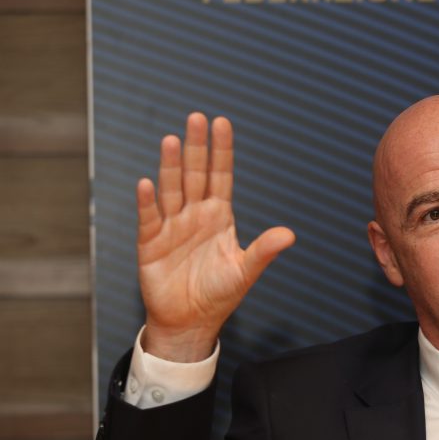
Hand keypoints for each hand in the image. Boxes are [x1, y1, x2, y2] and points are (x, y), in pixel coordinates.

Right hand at [136, 113, 294, 360]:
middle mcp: (195, 214)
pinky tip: (146, 183)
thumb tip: (290, 235)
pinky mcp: (150, 243)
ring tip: (171, 140)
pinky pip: (149, 218)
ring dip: (170, 166)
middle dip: (195, 147)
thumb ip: (264, 251)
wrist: (190, 321)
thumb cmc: (219, 294)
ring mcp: (171, 226)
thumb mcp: (244, 271)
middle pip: (194, 174)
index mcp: (219, 216)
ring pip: (171, 190)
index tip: (221, 122)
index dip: (221, 151)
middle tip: (196, 118)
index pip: (220, 176)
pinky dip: (148, 202)